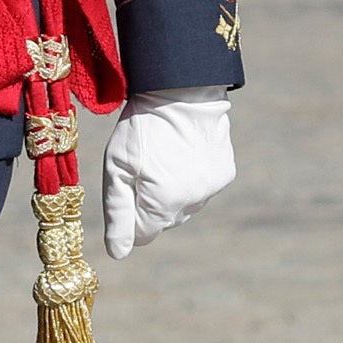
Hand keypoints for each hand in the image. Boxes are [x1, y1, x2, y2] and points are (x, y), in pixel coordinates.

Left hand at [103, 89, 236, 256]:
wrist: (181, 88)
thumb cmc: (141, 127)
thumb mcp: (117, 168)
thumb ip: (118, 214)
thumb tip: (118, 254)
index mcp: (163, 204)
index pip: (143, 233)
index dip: (131, 211)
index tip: (129, 181)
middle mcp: (192, 202)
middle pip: (164, 220)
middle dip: (151, 201)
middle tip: (145, 164)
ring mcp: (212, 189)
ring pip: (184, 205)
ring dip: (173, 190)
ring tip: (165, 154)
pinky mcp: (225, 174)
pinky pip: (202, 188)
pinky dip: (192, 177)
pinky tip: (184, 151)